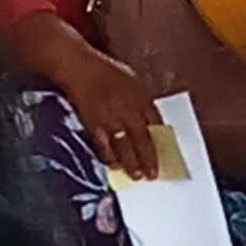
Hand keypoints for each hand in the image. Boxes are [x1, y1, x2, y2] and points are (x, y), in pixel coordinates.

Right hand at [55, 44, 165, 175]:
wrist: (80, 69)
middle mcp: (128, 111)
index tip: (165, 154)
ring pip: (125, 148)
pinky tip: (114, 165)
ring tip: (136, 176)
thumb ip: (141, 102)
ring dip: (131, 163)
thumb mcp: (133, 82)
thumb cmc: (106, 72)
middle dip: (148, 159)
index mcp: (141, 98)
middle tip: (152, 174)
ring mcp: (111, 120)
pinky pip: (104, 147)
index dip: (161, 140)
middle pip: (142, 140)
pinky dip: (110, 158)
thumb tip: (148, 121)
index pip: (156, 123)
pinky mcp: (94, 126)